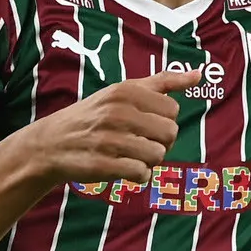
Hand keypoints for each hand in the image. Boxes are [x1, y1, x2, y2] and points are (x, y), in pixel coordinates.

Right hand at [18, 65, 202, 187]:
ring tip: (129, 155)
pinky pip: (142, 174)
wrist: (50, 144)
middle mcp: (118, 112)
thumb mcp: (122, 91)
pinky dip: (138, 176)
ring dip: (148, 161)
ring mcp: (109, 139)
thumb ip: (162, 82)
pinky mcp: (103, 164)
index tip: (145, 125)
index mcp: (126, 91)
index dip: (163, 121)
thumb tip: (199, 75)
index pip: (173, 110)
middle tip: (138, 143)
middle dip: (159, 142)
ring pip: (158, 155)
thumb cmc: (93, 116)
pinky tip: (124, 169)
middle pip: (169, 133)